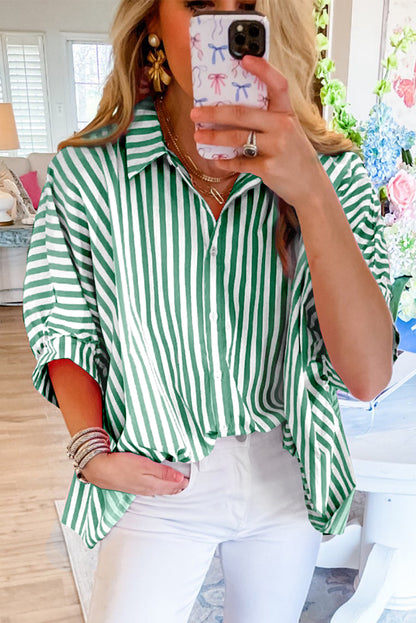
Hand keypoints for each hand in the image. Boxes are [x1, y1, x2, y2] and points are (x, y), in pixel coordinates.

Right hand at [81, 452, 188, 495]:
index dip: (183, 483)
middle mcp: (147, 490)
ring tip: (177, 484)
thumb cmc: (121, 465)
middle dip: (178, 487)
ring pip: (159, 490)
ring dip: (169, 488)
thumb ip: (163, 472)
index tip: (191, 479)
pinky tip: (158, 485)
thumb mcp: (145, 465)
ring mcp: (139, 490)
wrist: (98, 469)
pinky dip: (159, 487)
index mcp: (152, 485)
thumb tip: (180, 479)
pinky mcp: (132, 487)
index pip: (173, 486)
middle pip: (167, 490)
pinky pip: (150, 489)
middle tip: (187, 483)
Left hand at [190, 55, 327, 210]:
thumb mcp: (289, 131)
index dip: (262, 69)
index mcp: (287, 114)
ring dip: (214, 138)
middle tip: (196, 114)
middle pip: (242, 114)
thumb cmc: (294, 155)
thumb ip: (268, 120)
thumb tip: (233, 112)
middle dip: (214, 114)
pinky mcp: (268, 168)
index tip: (243, 59)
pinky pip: (240, 162)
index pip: (277, 85)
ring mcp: (276, 147)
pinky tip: (217, 160)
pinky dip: (226, 161)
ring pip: (237, 138)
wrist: (310, 186)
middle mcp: (283, 127)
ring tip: (198, 136)